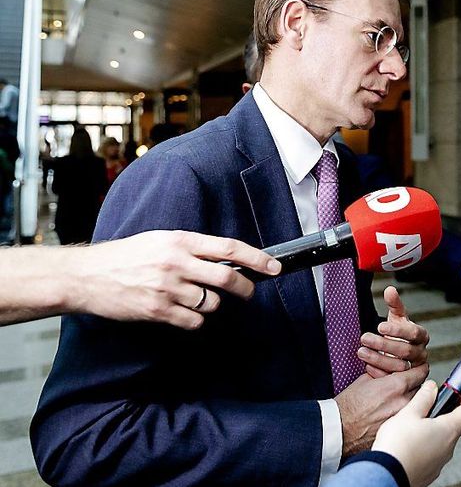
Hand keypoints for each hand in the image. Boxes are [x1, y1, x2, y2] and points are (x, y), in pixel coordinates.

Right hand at [74, 230, 280, 329]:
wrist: (86, 275)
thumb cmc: (124, 256)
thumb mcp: (159, 240)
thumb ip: (191, 248)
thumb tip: (225, 259)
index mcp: (179, 240)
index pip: (228, 248)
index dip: (256, 258)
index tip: (274, 266)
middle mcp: (176, 262)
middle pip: (227, 278)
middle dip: (246, 288)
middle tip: (249, 291)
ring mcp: (167, 288)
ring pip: (211, 303)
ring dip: (213, 305)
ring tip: (197, 299)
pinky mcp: (157, 310)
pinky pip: (193, 321)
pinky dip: (196, 320)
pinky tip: (184, 313)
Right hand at [336, 365, 430, 455]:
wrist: (339, 430)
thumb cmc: (348, 406)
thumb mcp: (365, 380)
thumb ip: (385, 372)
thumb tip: (394, 368)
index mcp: (396, 386)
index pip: (421, 372)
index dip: (420, 369)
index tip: (419, 369)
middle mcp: (403, 403)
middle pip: (421, 389)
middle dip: (415, 385)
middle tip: (406, 385)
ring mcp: (403, 419)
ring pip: (417, 406)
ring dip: (411, 401)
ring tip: (397, 401)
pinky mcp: (399, 432)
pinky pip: (408, 420)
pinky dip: (404, 416)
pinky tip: (392, 415)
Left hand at [360, 286, 429, 377]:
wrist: (398, 352)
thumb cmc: (399, 333)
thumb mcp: (397, 317)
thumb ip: (394, 304)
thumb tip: (390, 290)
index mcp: (421, 336)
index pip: (413, 332)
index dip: (397, 330)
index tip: (380, 326)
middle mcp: (421, 352)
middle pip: (405, 350)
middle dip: (383, 344)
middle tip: (365, 337)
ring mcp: (414, 368)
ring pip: (399, 366)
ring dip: (378, 358)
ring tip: (361, 351)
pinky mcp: (405, 380)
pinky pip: (392, 378)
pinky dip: (378, 372)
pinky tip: (366, 365)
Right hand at [372, 380, 460, 486]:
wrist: (385, 476)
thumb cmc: (397, 446)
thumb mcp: (408, 413)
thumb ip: (423, 398)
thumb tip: (432, 388)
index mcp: (448, 430)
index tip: (458, 394)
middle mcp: (448, 448)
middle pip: (454, 425)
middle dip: (442, 414)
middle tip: (426, 409)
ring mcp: (439, 462)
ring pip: (441, 441)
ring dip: (431, 432)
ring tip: (411, 429)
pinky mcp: (429, 472)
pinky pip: (431, 455)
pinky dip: (423, 447)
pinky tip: (407, 445)